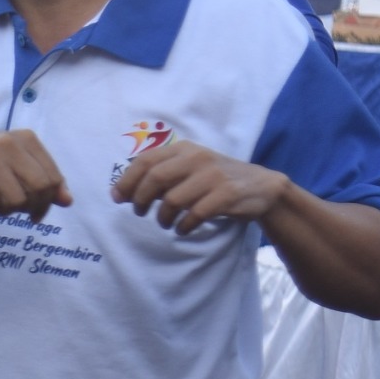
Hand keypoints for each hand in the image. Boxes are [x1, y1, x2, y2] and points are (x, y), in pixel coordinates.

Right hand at [0, 131, 71, 219]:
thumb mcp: (17, 163)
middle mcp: (8, 144)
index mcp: (26, 139)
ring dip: (6, 211)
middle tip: (17, 212)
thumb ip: (43, 179)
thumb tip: (67, 201)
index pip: (52, 178)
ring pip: (15, 200)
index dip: (49, 201)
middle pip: (39, 189)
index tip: (36, 212)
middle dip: (30, 207)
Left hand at [112, 137, 286, 233]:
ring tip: (166, 223)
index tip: (118, 198)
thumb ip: (160, 176)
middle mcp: (197, 158)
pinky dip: (183, 226)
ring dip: (163, 217)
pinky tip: (183, 229)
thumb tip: (123, 192)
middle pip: (154, 178)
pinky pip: (194, 214)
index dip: (126, 181)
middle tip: (139, 212)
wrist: (262, 186)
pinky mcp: (227, 195)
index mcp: (184, 149)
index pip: (145, 161)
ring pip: (172, 199)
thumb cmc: (216, 180)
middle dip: (140, 199)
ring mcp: (213, 176)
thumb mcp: (189, 169)